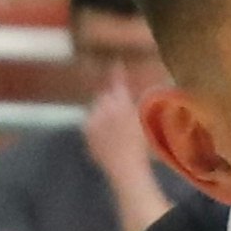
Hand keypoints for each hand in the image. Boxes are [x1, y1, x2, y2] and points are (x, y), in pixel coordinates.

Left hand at [82, 70, 151, 185]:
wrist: (125, 167)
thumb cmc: (140, 147)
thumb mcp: (144, 122)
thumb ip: (138, 105)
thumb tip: (139, 95)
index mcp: (121, 103)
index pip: (118, 82)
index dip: (117, 72)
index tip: (117, 62)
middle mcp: (104, 108)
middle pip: (104, 96)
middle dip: (110, 99)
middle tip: (120, 112)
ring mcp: (93, 120)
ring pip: (96, 109)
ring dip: (103, 113)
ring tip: (114, 129)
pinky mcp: (86, 132)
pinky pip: (91, 123)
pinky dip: (97, 126)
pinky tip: (107, 137)